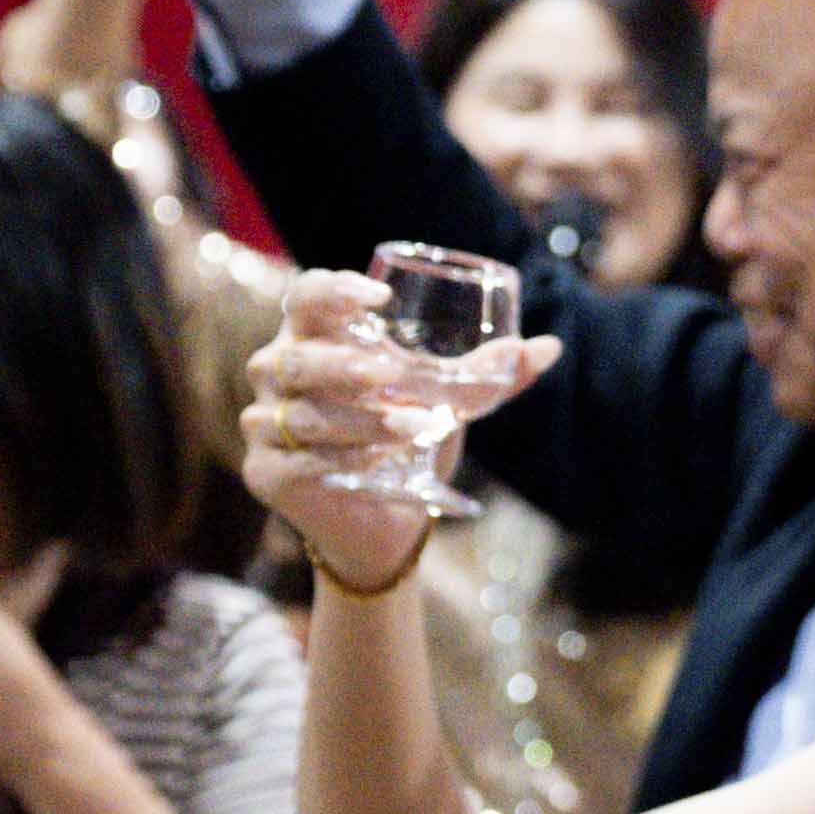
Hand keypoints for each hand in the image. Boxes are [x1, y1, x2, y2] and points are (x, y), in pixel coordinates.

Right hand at [240, 265, 553, 596]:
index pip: (305, 296)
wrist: (386, 522)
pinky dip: (343, 461)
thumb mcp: (448, 404)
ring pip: (303, 414)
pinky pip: (301, 461)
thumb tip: (549, 347)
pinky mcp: (265, 472)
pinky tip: (379, 466)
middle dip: (344, 365)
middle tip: (388, 375)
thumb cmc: (409, 443)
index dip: (332, 291)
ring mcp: (265, 423)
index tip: (378, 299)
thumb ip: (489, 376)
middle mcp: (278, 373)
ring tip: (411, 430)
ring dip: (360, 422)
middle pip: (297, 357)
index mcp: (314, 338)